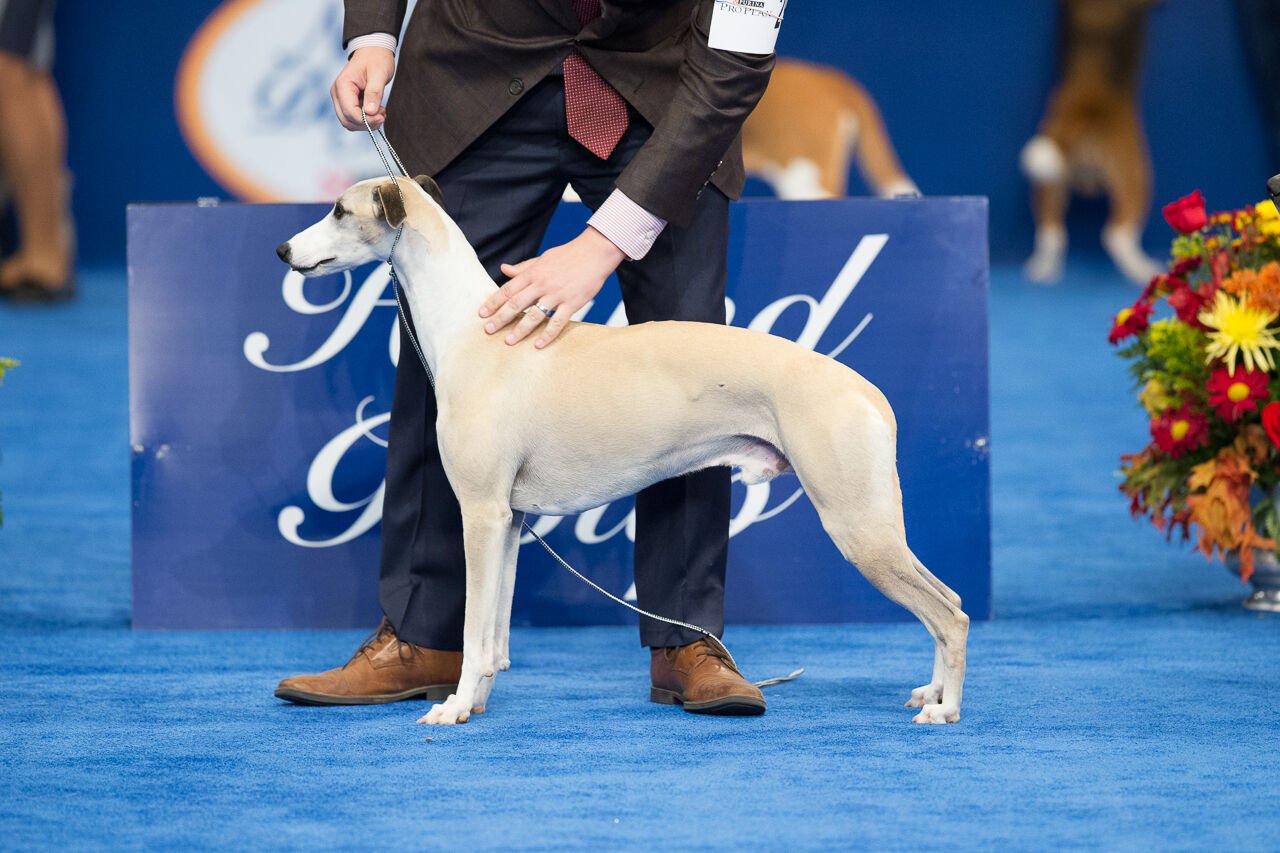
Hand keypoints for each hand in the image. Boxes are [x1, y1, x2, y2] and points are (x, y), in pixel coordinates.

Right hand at [331, 47, 395, 130]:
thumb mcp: (378, 74)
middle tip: (383, 115)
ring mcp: (340, 98)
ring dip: (366, 123)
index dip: (366, 120)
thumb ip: (374, 93)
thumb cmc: (376, 59)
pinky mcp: (346, 101)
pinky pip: (353, 118)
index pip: (350, 112)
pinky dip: (365, 120)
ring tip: (381, 112)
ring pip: (349, 122)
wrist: (373, 51)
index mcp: (342, 85)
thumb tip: (370, 112)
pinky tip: (377, 111)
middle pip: (347, 121)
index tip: (382, 116)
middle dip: (366, 124)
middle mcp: (337, 93)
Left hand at [479, 228, 625, 348]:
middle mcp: (542, 284)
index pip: (508, 289)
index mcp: (533, 273)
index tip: (481, 314)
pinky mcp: (572, 303)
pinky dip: (548, 335)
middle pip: (516, 304)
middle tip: (488, 330)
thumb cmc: (569, 255)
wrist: (595, 252)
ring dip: (520, 330)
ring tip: (508, 341)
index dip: (493, 302)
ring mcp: (557, 294)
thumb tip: (503, 269)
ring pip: (534, 315)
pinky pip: (558, 322)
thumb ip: (523, 267)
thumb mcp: (542, 258)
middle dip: (500, 318)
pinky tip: (538, 345)